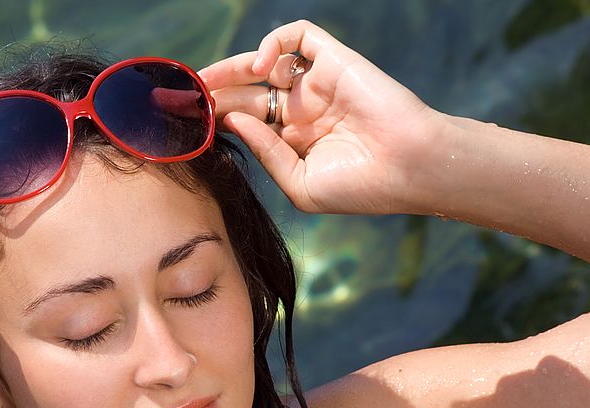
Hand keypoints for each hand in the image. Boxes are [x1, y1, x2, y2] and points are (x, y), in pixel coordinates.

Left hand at [198, 19, 445, 215]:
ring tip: (205, 83)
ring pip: (263, 64)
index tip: (184, 124)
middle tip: (181, 98)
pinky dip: (274, 44)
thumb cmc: (359, 187)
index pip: (244, 124)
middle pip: (246, 95)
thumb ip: (264, 152)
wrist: (408, 168)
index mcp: (293, 143)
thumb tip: (232, 122)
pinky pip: (297, 37)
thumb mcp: (299, 183)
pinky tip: (259, 70)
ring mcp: (316, 85)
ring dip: (230, 69)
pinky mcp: (334, 60)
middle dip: (213, 95)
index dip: (215, 121)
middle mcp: (302, 111)